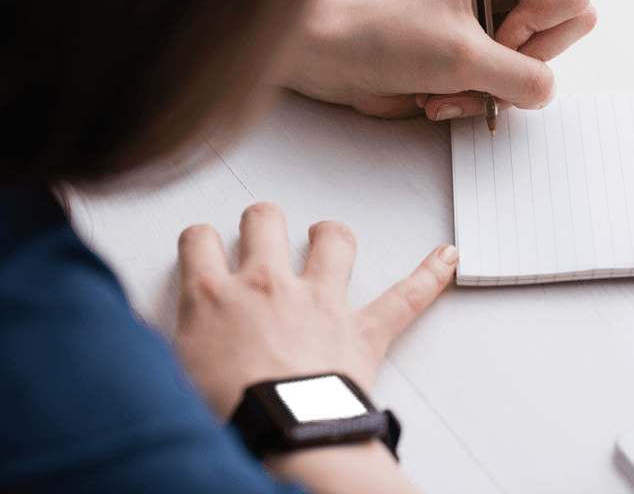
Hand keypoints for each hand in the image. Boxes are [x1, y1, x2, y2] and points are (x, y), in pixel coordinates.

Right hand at [173, 202, 456, 419]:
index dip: (201, 240)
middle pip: (264, 220)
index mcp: (213, 297)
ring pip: (332, 239)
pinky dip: (429, 275)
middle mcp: (267, 286)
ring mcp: (319, 301)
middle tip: (263, 233)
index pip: (199, 240)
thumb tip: (157, 341)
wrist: (280, 439)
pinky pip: (405, 295)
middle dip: (262, 221)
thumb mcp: (173, 378)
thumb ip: (171, 343)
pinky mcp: (362, 329)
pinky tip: (448, 256)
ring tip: (327, 236)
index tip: (205, 247)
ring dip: (330, 235)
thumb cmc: (226, 418)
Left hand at [275, 0, 596, 119]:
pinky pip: (514, 89)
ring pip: (537, 71)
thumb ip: (524, 77)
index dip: (537, 31)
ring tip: (446, 85)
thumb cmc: (389, 40)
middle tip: (472, 62)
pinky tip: (441, 94)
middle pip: (562, 37)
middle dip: (515, 66)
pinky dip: (479, 100)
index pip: (573, 1)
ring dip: (490, 91)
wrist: (341, 63)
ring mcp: (500, 24)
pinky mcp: (488, 56)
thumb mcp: (464, 60)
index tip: (493, 38)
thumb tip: (548, 92)